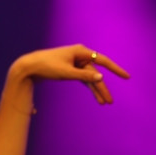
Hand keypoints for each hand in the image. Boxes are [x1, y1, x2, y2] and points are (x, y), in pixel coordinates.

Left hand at [12, 44, 129, 104]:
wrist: (29, 67)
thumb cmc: (47, 66)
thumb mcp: (66, 73)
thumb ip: (84, 76)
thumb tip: (100, 78)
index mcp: (80, 52)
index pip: (103, 61)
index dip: (116, 69)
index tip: (127, 77)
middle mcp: (79, 56)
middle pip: (96, 73)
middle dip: (102, 88)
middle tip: (110, 102)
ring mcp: (75, 63)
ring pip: (90, 78)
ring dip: (96, 90)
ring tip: (104, 103)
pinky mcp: (70, 70)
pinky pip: (83, 79)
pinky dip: (88, 87)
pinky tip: (96, 96)